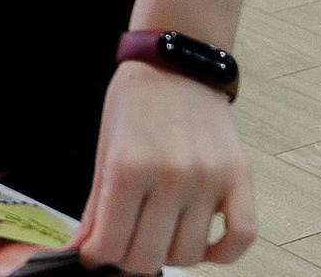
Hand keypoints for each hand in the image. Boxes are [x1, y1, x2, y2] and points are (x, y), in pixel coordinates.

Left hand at [73, 62, 255, 272]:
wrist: (176, 63)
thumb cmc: (135, 104)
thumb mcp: (105, 150)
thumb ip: (95, 208)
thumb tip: (79, 251)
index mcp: (128, 167)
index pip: (111, 245)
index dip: (99, 257)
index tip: (98, 252)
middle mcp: (171, 175)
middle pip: (148, 258)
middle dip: (130, 259)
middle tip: (127, 243)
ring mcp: (209, 178)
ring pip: (190, 255)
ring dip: (171, 254)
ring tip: (161, 232)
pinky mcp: (240, 177)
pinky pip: (241, 238)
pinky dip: (222, 253)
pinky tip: (203, 243)